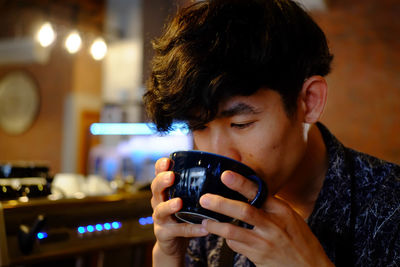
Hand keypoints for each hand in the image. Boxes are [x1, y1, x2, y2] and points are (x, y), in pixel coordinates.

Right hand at [151, 158, 208, 262]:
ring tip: (179, 202)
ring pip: (160, 210)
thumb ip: (198, 187)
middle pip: (155, 188)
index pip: (158, 174)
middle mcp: (159, 202)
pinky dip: (191, 230)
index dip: (160, 167)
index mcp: (165, 190)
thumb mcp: (188, 200)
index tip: (168, 161)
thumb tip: (228, 170)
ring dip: (169, 205)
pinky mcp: (164, 234)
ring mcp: (160, 219)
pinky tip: (204, 229)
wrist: (173, 244)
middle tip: (171, 176)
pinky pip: (178, 231)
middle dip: (162, 181)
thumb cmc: (184, 216)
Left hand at [199, 171, 333, 266]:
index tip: (226, 175)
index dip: (241, 183)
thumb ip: (270, 206)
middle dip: (221, 204)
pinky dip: (228, 240)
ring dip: (216, 226)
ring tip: (205, 221)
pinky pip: (236, 246)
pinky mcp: (258, 257)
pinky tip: (225, 236)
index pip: (259, 193)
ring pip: (233, 232)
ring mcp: (265, 242)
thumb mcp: (290, 217)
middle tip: (205, 199)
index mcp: (282, 211)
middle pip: (243, 211)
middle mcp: (273, 225)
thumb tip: (247, 190)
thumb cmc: (299, 239)